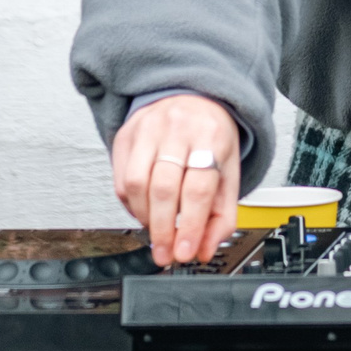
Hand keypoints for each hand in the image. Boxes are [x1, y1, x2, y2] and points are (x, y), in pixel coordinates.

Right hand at [111, 95, 241, 266]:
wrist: (193, 98)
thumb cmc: (211, 138)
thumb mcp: (229, 172)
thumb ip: (221, 216)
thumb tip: (204, 250)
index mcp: (211, 136)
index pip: (198, 189)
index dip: (191, 226)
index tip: (185, 252)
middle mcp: (178, 129)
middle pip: (164, 188)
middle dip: (163, 229)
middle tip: (166, 253)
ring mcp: (148, 128)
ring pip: (137, 184)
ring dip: (145, 217)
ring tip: (157, 229)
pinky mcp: (126, 134)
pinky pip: (121, 179)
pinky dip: (131, 205)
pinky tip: (145, 209)